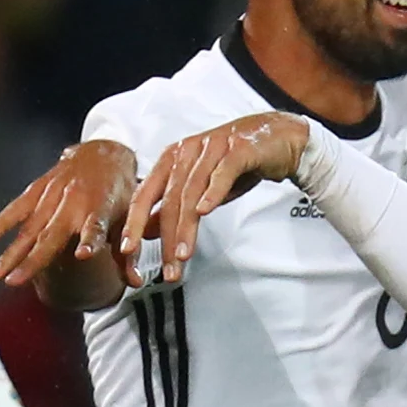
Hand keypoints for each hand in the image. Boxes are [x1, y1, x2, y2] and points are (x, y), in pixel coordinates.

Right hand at [0, 140, 137, 288]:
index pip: (96, 227)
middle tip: (13, 282)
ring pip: (29, 226)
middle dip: (32, 259)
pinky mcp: (39, 188)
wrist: (104, 152)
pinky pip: (18, 207)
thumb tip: (135, 283)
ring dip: (10, 250)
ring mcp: (53, 195)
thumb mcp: (130, 219)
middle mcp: (74, 202)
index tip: (84, 255)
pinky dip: (1, 222)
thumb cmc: (120, 192)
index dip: (90, 240)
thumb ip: (129, 253)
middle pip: (51, 234)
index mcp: (101, 208)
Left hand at [120, 114, 312, 285]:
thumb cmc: (237, 163)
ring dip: (186, 227)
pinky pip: (222, 173)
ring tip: (183, 255)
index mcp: (172, 160)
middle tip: (167, 269)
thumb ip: (175, 207)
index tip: (128, 252)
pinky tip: (204, 212)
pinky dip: (212, 193)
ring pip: (191, 191)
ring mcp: (212, 148)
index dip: (134, 224)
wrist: (279, 137)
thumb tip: (147, 230)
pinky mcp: (238, 149)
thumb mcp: (201, 188)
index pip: (145, 196)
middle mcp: (187, 151)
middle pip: (168, 199)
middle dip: (166, 238)